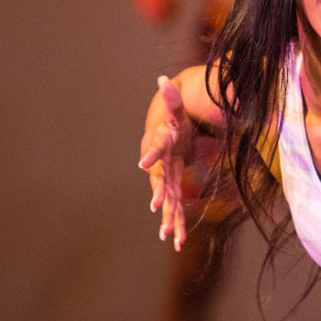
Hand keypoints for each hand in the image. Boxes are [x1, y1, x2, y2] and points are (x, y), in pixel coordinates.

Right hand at [139, 75, 189, 250]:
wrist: (165, 134)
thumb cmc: (171, 121)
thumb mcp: (174, 108)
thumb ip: (171, 96)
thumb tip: (164, 79)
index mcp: (160, 147)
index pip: (155, 151)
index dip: (149, 156)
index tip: (143, 165)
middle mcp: (159, 167)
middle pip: (159, 182)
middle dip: (159, 195)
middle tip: (158, 207)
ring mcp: (165, 180)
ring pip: (167, 201)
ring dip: (169, 218)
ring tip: (170, 236)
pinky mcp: (171, 188)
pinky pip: (174, 207)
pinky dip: (176, 223)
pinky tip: (178, 241)